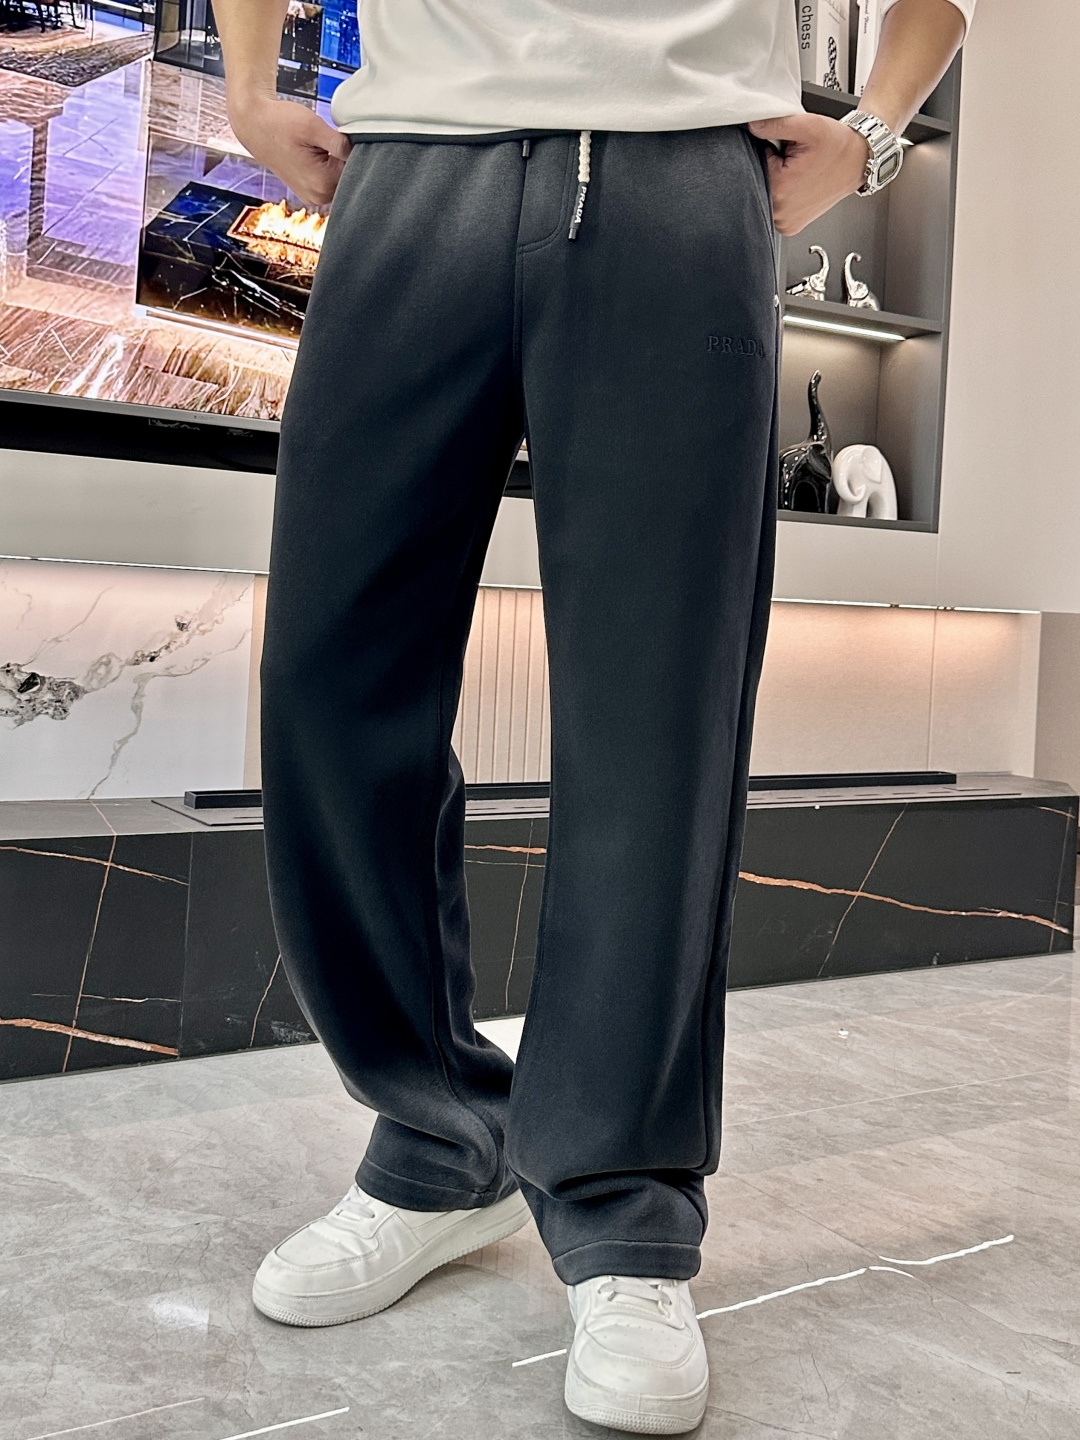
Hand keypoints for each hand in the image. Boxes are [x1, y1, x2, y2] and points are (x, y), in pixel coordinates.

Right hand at [226, 92, 351, 206]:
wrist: (255, 125)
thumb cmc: (280, 123)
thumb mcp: (314, 126)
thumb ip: (340, 143)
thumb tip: (361, 151)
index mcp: (323, 184)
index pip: (358, 172)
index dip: (357, 153)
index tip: (343, 139)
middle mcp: (319, 196)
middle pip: (350, 179)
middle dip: (347, 160)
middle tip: (329, 141)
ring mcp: (314, 197)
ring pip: (340, 180)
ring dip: (338, 164)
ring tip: (320, 148)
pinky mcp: (310, 191)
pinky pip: (330, 182)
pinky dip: (329, 168)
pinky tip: (318, 154)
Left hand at [748, 113, 870, 236]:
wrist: (859, 161)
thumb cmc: (838, 146)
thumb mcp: (808, 126)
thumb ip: (776, 124)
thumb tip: (753, 126)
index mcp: (780, 190)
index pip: (751, 166)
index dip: (766, 154)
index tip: (784, 152)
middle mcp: (780, 213)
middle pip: (757, 184)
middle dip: (770, 169)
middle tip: (792, 162)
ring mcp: (785, 223)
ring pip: (764, 197)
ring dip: (775, 184)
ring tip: (797, 174)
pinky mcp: (789, 227)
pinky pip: (774, 209)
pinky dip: (781, 196)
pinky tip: (797, 186)